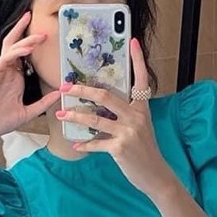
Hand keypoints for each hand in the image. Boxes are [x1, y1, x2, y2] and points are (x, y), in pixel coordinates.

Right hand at [0, 11, 60, 144]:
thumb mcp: (27, 112)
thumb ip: (43, 103)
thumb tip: (60, 95)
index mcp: (15, 78)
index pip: (24, 55)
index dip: (33, 44)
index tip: (46, 35)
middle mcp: (7, 71)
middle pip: (15, 45)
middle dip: (25, 32)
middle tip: (37, 21)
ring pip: (11, 49)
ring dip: (25, 40)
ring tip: (39, 36)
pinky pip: (5, 59)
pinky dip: (16, 53)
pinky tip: (26, 48)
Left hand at [55, 38, 177, 198]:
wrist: (155, 175)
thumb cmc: (145, 150)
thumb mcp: (140, 127)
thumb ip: (126, 113)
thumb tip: (102, 103)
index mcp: (142, 108)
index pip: (141, 79)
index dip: (138, 60)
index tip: (133, 41)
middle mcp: (136, 117)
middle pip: (105, 95)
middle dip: (82, 90)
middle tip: (65, 87)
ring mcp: (128, 132)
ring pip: (95, 119)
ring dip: (75, 116)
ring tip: (60, 114)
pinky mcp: (120, 148)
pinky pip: (96, 143)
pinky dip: (84, 145)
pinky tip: (76, 144)